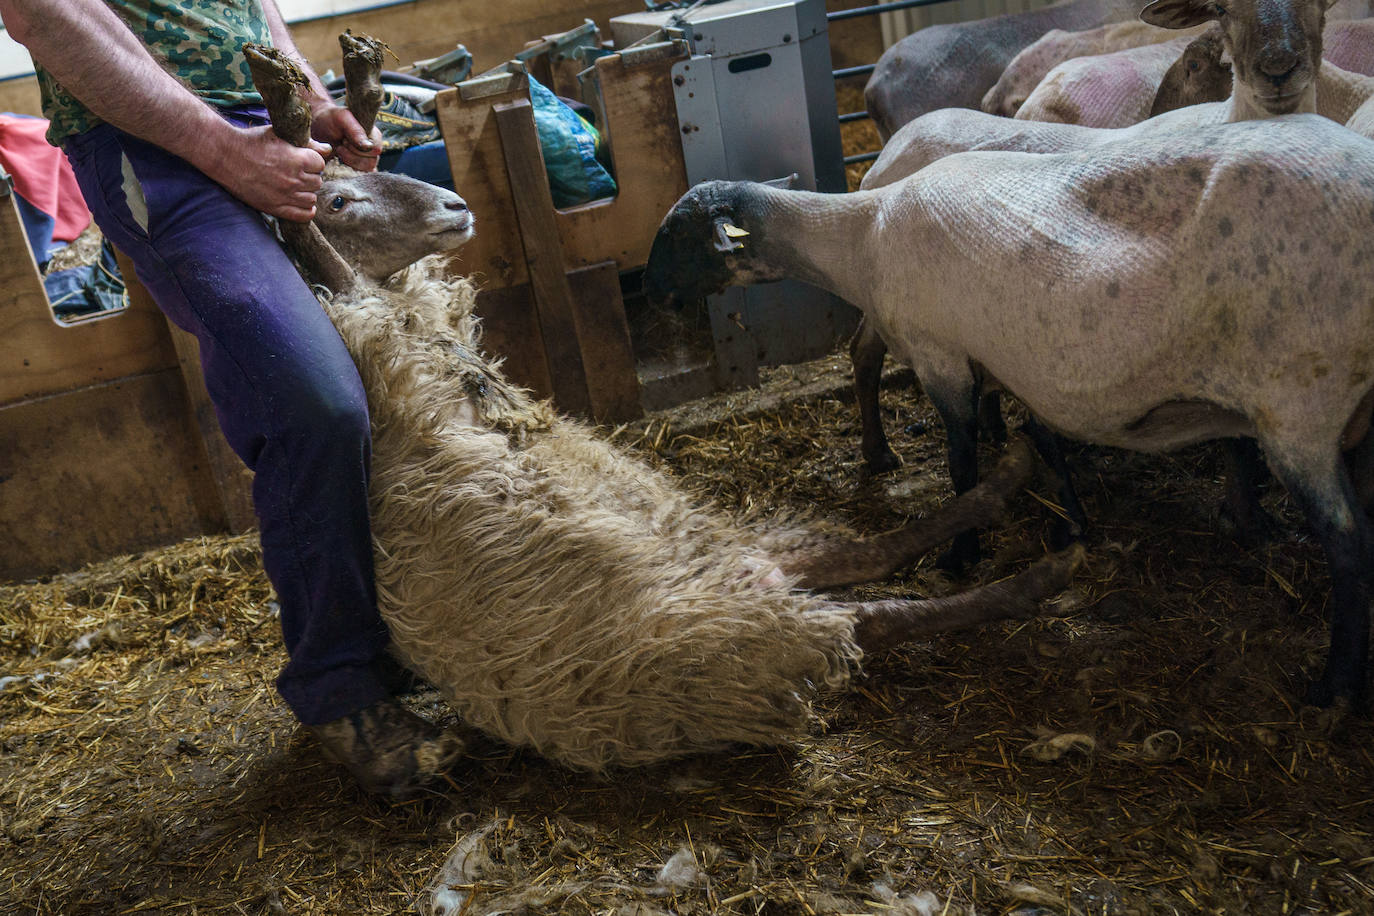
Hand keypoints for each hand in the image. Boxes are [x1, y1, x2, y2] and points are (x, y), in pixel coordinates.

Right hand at [199, 123, 328, 221]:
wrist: (225, 155)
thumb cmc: (252, 141)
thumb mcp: (280, 135)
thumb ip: (306, 143)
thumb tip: (328, 149)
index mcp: (297, 159)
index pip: (320, 164)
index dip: (312, 161)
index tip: (303, 160)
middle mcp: (294, 179)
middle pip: (317, 182)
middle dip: (309, 176)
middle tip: (297, 173)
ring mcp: (285, 195)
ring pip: (311, 198)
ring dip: (307, 192)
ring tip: (296, 186)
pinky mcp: (275, 207)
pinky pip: (302, 215)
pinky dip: (306, 210)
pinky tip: (302, 203)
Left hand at [311, 105, 382, 171]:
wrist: (319, 127)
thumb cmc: (331, 119)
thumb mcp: (341, 118)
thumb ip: (356, 131)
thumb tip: (368, 146)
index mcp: (374, 135)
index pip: (375, 149)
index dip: (359, 148)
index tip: (345, 139)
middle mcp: (373, 148)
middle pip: (371, 162)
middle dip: (351, 155)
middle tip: (340, 144)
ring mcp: (367, 159)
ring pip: (366, 170)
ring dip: (349, 161)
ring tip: (339, 150)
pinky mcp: (358, 168)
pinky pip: (360, 176)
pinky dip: (349, 171)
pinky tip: (340, 160)